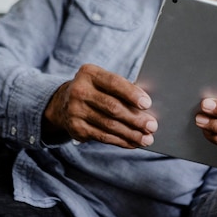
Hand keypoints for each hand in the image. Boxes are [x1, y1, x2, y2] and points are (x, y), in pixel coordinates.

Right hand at [42, 64, 157, 148]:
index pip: (114, 83)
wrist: (63, 103)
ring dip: (131, 134)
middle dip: (135, 118)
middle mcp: (79, 91)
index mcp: (89, 73)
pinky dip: (121, 141)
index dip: (131, 94)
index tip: (147, 104)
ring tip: (147, 139)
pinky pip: (103, 137)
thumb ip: (122, 89)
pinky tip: (133, 142)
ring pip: (109, 125)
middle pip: (112, 107)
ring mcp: (75, 110)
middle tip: (152, 126)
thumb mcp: (103, 82)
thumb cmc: (96, 90)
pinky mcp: (75, 128)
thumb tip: (148, 107)